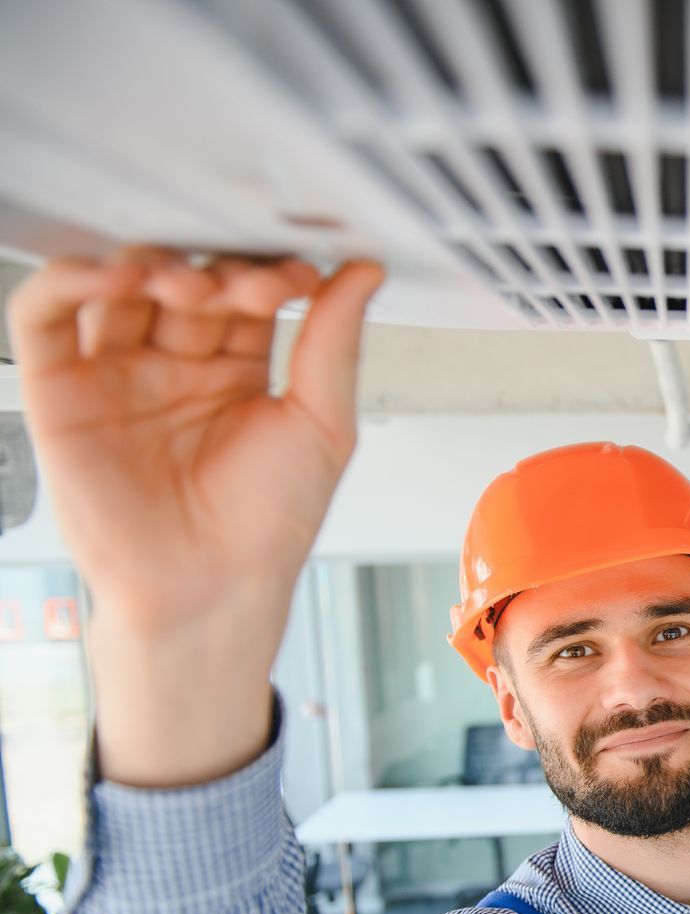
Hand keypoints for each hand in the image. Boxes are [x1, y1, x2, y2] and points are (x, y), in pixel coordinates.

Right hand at [6, 246, 384, 631]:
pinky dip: (69, 280)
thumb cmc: (266, 525)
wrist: (210, 587)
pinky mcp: (58, 392)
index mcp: (232, 372)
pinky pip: (42, 317)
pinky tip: (116, 278)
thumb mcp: (322, 424)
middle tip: (248, 290)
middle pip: (182, 281)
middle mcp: (171, 367)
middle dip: (217, 274)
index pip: (240, 292)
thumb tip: (363, 274)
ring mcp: (113, 375)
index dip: (266, 274)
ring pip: (115, 286)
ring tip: (191, 288)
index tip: (300, 279)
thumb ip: (334, 343)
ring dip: (152, 267)